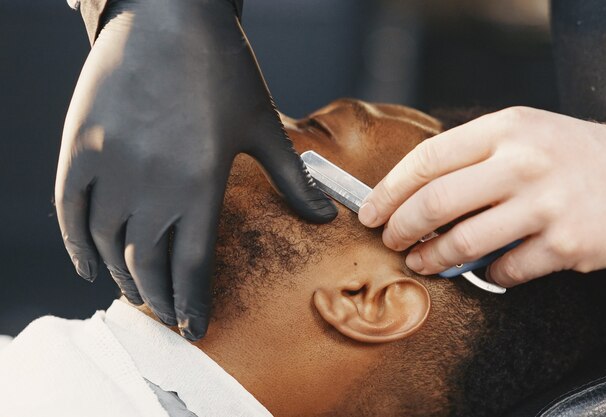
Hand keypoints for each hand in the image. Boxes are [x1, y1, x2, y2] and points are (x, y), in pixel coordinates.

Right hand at [55, 0, 335, 339]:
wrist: (169, 13)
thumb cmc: (222, 69)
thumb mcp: (263, 125)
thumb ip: (292, 180)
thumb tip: (327, 218)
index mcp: (200, 183)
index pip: (192, 265)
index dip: (193, 303)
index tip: (195, 328)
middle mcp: (151, 184)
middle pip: (148, 263)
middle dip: (161, 298)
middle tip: (169, 314)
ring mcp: (110, 165)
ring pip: (109, 244)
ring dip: (123, 278)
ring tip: (139, 293)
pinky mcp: (80, 146)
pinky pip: (70, 211)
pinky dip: (77, 246)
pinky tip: (91, 268)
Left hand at [359, 107, 605, 286]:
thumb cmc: (568, 156)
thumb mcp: (521, 135)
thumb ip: (469, 157)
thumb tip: (409, 195)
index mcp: (505, 129)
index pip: (428, 159)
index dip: (389, 190)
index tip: (370, 211)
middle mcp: (524, 162)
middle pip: (436, 202)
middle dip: (401, 228)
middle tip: (391, 240)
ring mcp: (546, 204)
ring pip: (463, 242)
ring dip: (432, 259)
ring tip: (422, 262)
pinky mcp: (567, 244)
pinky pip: (504, 271)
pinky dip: (486, 276)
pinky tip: (486, 270)